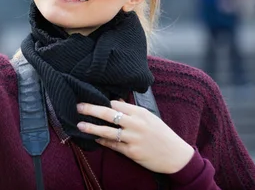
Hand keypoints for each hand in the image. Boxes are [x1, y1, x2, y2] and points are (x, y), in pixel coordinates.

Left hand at [76, 100, 194, 173]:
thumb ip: (131, 110)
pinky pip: (112, 145)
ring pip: (107, 131)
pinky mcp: (132, 152)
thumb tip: (115, 101)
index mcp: (139, 112)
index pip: (115, 103)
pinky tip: (94, 138)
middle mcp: (135, 124)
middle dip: (90, 109)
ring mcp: (133, 138)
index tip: (87, 98)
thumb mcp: (149, 117)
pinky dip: (102, 141)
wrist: (176, 155)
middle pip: (108, 113)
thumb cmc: (161, 134)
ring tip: (79, 125)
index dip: (100, 101)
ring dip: (91, 127)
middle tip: (78, 107)